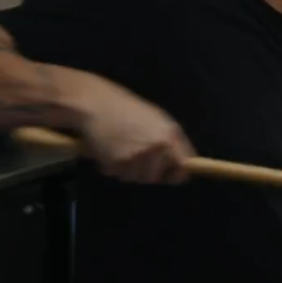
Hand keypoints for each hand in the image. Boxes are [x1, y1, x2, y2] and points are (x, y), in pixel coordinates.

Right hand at [68, 72, 194, 184]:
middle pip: (156, 177)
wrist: (96, 104)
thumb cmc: (129, 109)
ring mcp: (135, 158)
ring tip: (123, 149)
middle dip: (148, 171)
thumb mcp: (159, 120)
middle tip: (138, 154)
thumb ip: (173, 142)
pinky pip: (118, 174)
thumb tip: (185, 164)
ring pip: (136, 178)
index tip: (172, 173)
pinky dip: (113, 166)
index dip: (178, 173)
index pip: (183, 167)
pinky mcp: (116, 164)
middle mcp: (156, 149)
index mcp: (170, 136)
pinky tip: (110, 150)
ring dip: (130, 169)